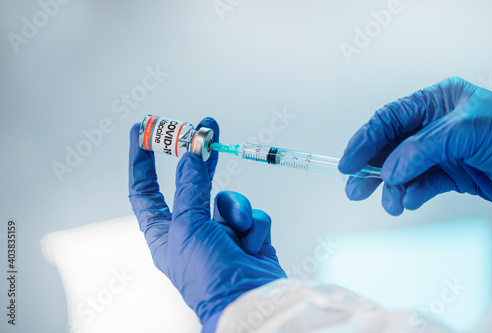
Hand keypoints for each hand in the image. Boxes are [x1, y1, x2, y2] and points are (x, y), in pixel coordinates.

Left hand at [128, 118, 285, 331]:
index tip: (143, 131)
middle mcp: (191, 229)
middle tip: (205, 128)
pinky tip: (252, 246)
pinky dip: (253, 226)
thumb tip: (191, 154)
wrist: (252, 303)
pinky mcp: (247, 235)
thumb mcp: (189, 227)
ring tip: (237, 233)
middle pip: (191, 183)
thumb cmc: (209, 276)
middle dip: (199, 158)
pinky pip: (251, 213)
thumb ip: (190, 187)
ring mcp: (220, 232)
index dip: (142, 161)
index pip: (145, 190)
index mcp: (164, 232)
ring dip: (235, 211)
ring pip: (228, 198)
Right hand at [339, 77, 491, 215]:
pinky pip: (421, 184)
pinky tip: (410, 200)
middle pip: (390, 146)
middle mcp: (435, 126)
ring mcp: (441, 151)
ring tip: (391, 202)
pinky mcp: (450, 174)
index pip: (389, 119)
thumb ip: (422, 148)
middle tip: (356, 188)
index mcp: (436, 102)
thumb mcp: (467, 131)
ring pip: (403, 170)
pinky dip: (412, 194)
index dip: (365, 140)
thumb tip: (390, 169)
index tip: (348, 163)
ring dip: (393, 188)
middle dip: (372, 168)